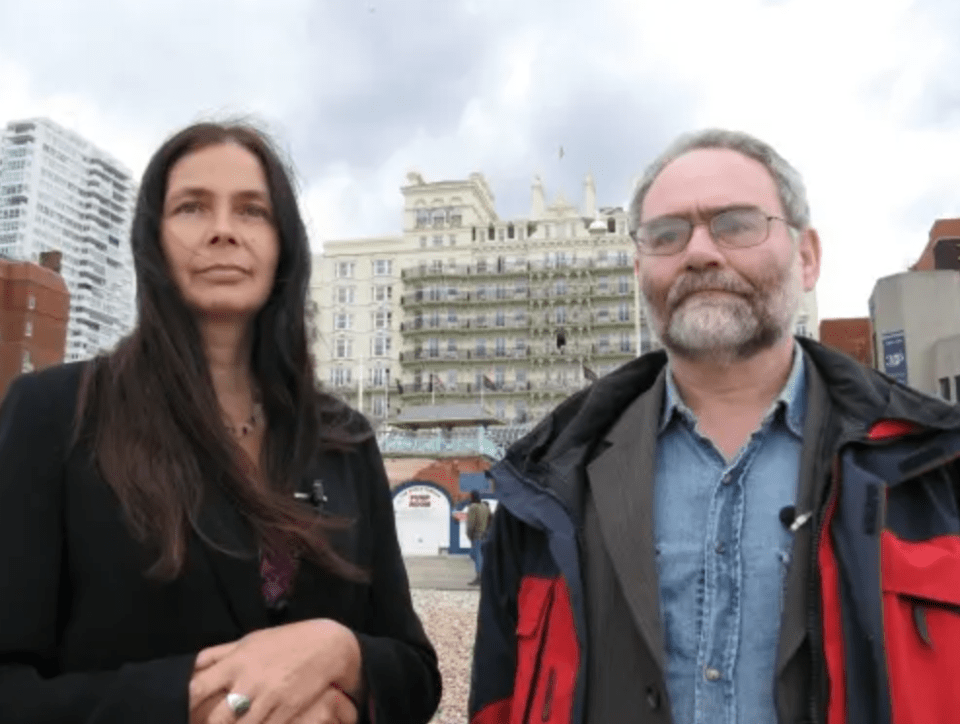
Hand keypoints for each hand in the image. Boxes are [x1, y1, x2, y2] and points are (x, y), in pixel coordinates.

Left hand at [189, 619, 362, 723]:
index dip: (180, 705)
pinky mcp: (286, 712)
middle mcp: (249, 681)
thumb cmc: (285, 641)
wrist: (328, 645)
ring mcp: (269, 699)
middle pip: (215, 719)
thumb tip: (191, 666)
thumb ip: (220, 654)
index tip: (173, 712)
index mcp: (236, 662)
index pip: (197, 688)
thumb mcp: (251, 640)